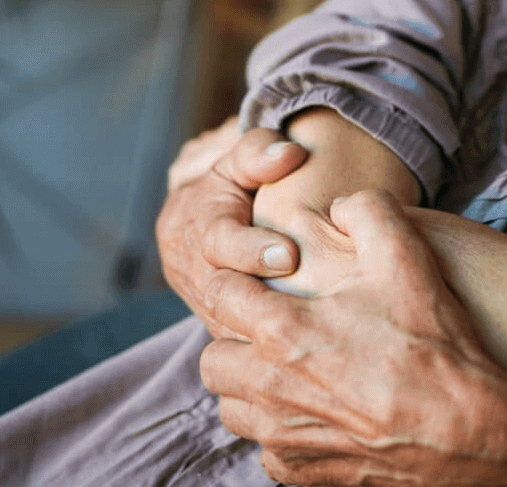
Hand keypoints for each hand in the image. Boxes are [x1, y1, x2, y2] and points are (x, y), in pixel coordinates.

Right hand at [154, 126, 309, 337]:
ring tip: (312, 334)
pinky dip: (269, 352)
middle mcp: (193, 270)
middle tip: (306, 301)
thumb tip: (289, 153)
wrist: (207, 221)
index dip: (250, 250)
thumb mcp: (242, 159)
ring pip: (230, 329)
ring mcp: (204, 305)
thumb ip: (260, 152)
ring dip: (267, 334)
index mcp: (194, 225)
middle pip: (221, 293)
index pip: (216, 241)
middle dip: (262, 299)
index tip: (289, 255)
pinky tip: (306, 354)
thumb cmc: (236, 184)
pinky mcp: (221, 329)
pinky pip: (243, 348)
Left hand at [199, 190, 506, 485]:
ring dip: (250, 387)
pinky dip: (280, 434)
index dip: (236, 275)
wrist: (471, 429)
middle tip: (271, 326)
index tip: (260, 276)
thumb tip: (340, 204)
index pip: (220, 292)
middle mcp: (270, 388)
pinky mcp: (305, 474)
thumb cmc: (434, 343)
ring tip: (288, 370)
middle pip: (212, 358)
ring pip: (232, 408)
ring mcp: (284, 437)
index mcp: (282, 331)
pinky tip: (315, 414)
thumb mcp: (405, 255)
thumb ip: (366, 210)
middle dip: (232, 337)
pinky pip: (267, 453)